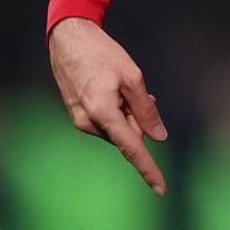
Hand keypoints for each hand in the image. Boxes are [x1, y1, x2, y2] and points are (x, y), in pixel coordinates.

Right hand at [48, 17, 169, 194]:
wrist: (68, 40)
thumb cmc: (103, 55)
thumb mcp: (132, 77)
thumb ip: (146, 110)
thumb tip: (158, 138)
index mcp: (103, 113)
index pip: (131, 148)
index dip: (148, 168)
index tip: (161, 189)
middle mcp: (88, 123)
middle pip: (128, 135)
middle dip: (139, 120)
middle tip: (140, 92)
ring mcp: (80, 121)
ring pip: (117, 129)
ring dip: (127, 114)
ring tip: (121, 87)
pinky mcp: (76, 116)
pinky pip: (105, 123)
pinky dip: (116, 112)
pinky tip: (114, 91)